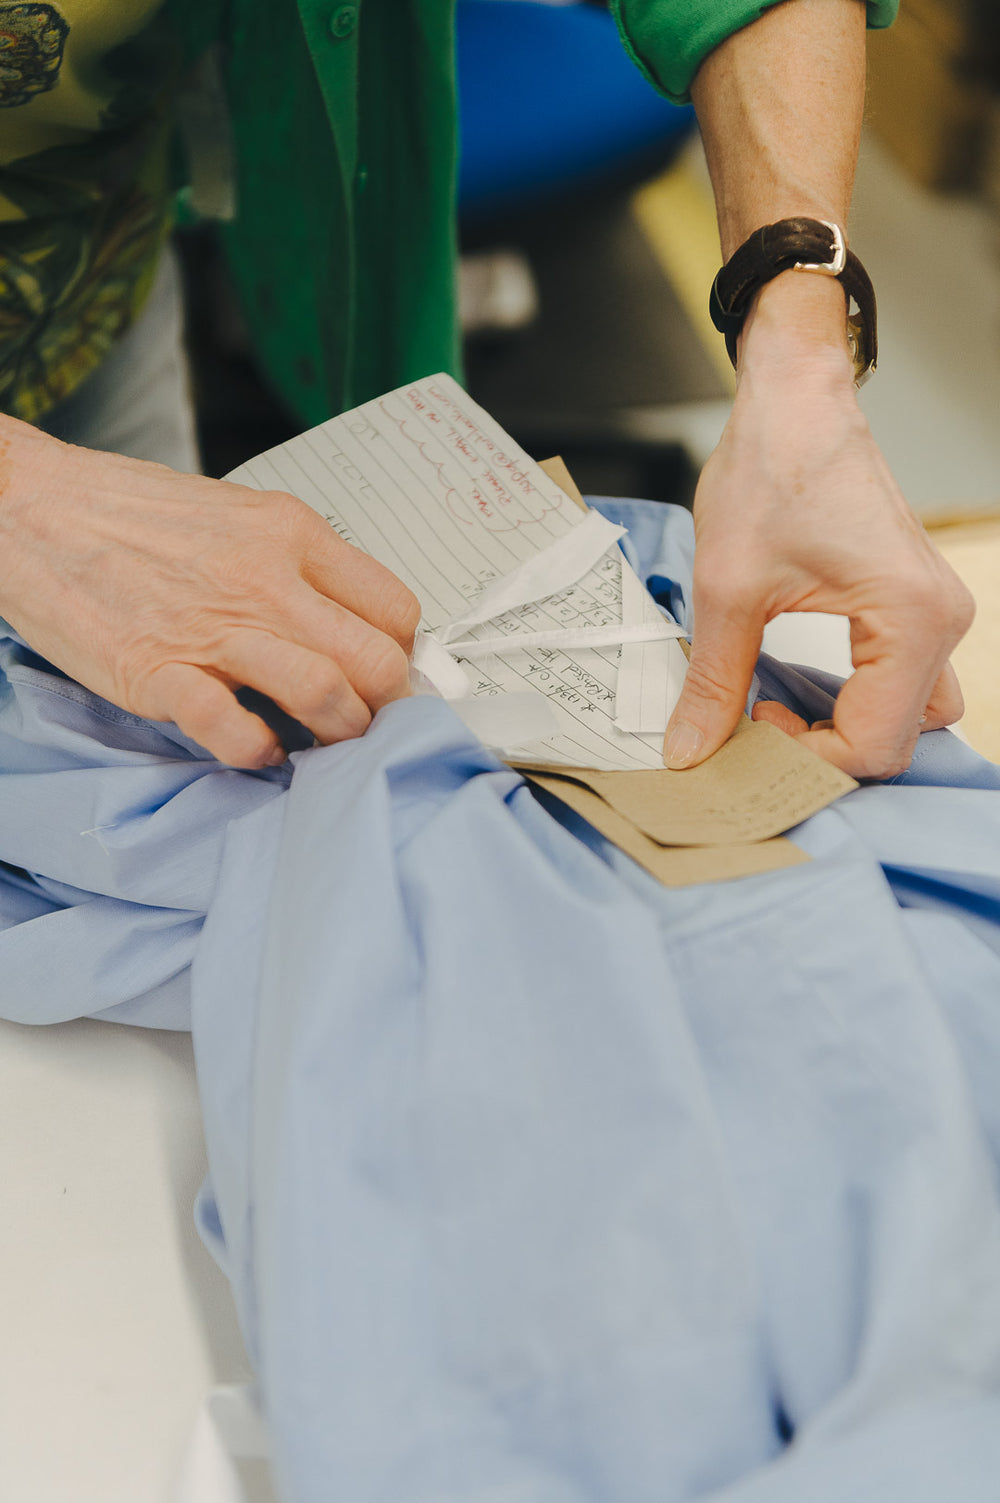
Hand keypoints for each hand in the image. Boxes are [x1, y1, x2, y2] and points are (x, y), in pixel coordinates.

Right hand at [0, 417, 419, 766]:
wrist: (28, 508)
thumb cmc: (131, 515)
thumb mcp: (238, 515)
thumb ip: (297, 565)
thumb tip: (352, 623)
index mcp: (292, 534)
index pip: (395, 610)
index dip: (402, 655)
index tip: (387, 676)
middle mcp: (266, 581)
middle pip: (377, 662)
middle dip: (386, 708)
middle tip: (369, 723)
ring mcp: (214, 629)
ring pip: (325, 695)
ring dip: (337, 736)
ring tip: (322, 743)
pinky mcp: (160, 673)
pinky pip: (236, 731)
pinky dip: (259, 752)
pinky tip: (258, 747)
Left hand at [664, 278, 973, 779]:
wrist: (795, 398)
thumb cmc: (772, 468)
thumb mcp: (727, 588)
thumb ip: (715, 681)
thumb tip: (691, 752)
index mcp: (911, 620)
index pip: (874, 745)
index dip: (805, 759)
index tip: (748, 731)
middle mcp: (942, 621)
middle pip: (897, 740)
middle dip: (822, 751)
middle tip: (753, 726)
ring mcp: (936, 613)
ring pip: (908, 717)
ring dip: (842, 728)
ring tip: (772, 707)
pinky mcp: (915, 605)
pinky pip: (900, 683)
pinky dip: (852, 700)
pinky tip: (792, 686)